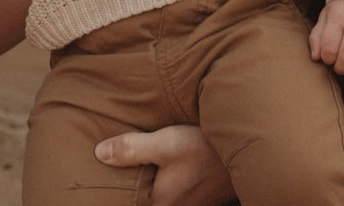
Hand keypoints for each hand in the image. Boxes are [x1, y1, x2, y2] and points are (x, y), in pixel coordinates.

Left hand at [95, 124, 232, 205]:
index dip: (121, 193)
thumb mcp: (164, 143)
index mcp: (162, 203)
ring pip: (162, 198)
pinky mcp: (201, 196)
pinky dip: (167, 183)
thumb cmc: (204, 148)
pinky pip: (176, 194)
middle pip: (148, 202)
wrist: (244, 150)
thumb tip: (99, 154)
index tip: (107, 183)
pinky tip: (164, 169)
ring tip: (139, 168)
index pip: (134, 205)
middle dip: (135, 189)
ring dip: (152, 186)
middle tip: (118, 173)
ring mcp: (191, 204)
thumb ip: (131, 149)